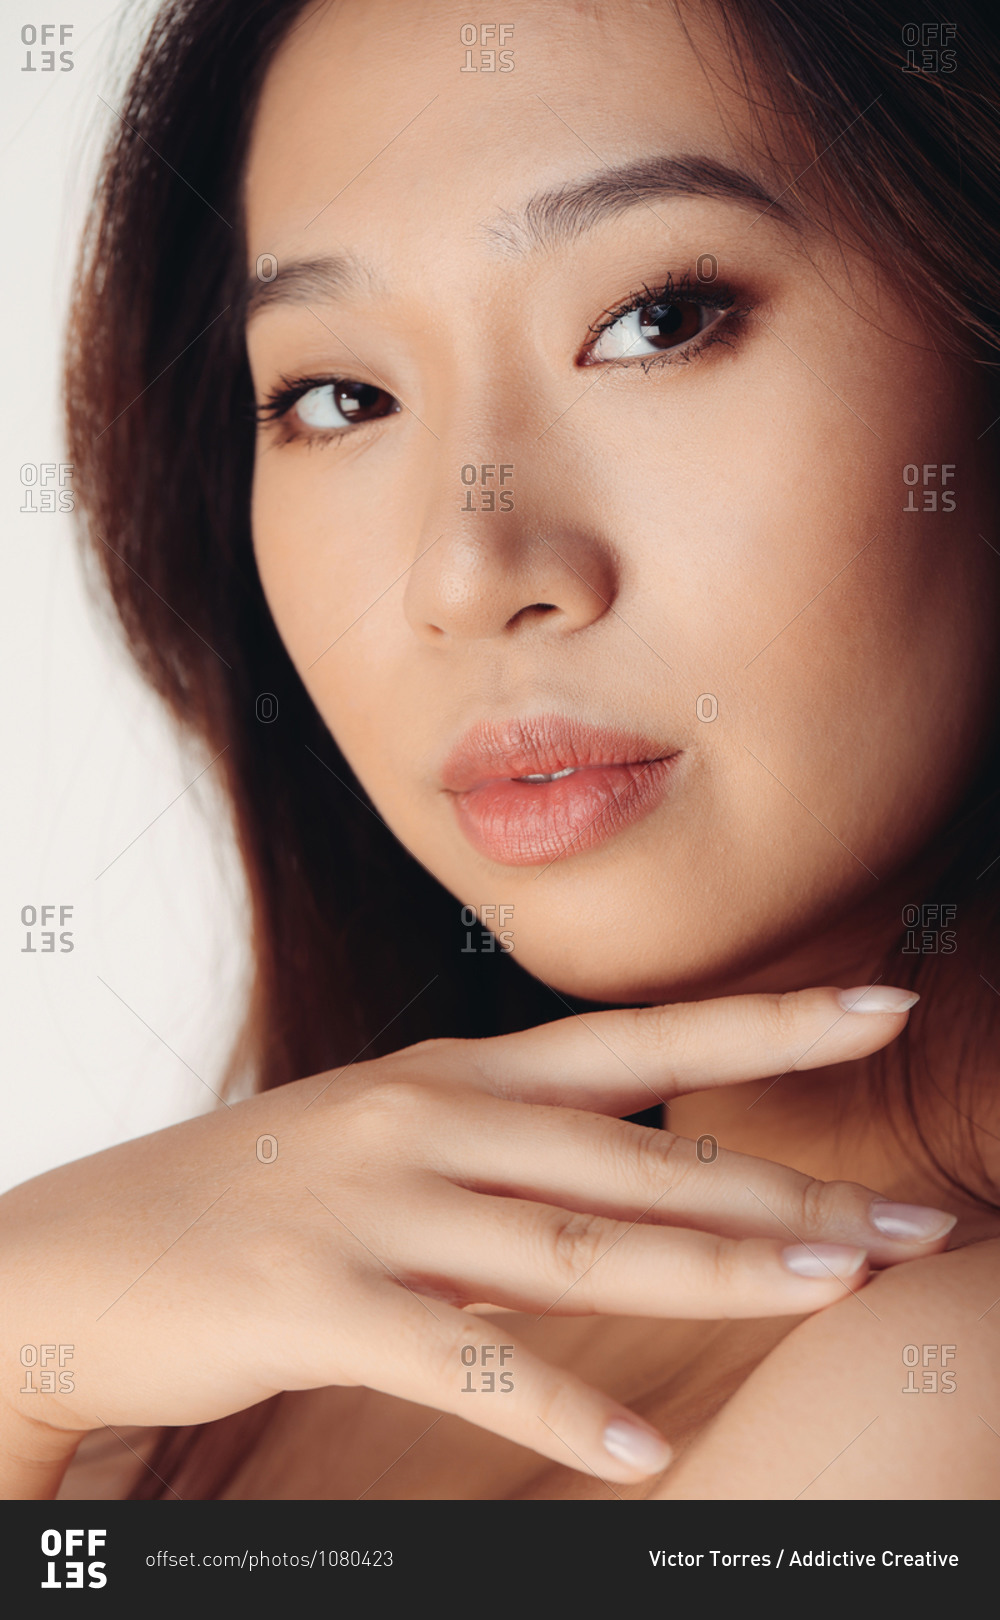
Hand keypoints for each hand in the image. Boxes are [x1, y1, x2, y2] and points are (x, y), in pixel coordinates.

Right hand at [0, 984, 952, 1489]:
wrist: (84, 1251)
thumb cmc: (254, 1191)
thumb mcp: (389, 1133)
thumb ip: (507, 1142)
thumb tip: (628, 1161)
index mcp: (455, 1071)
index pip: (641, 1038)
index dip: (766, 1024)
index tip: (881, 1008)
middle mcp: (431, 1117)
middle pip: (642, 1153)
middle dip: (787, 1188)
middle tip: (911, 1219)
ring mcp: (377, 1204)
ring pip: (580, 1244)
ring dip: (719, 1272)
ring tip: (833, 1287)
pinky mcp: (320, 1300)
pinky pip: (465, 1364)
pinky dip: (557, 1410)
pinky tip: (639, 1452)